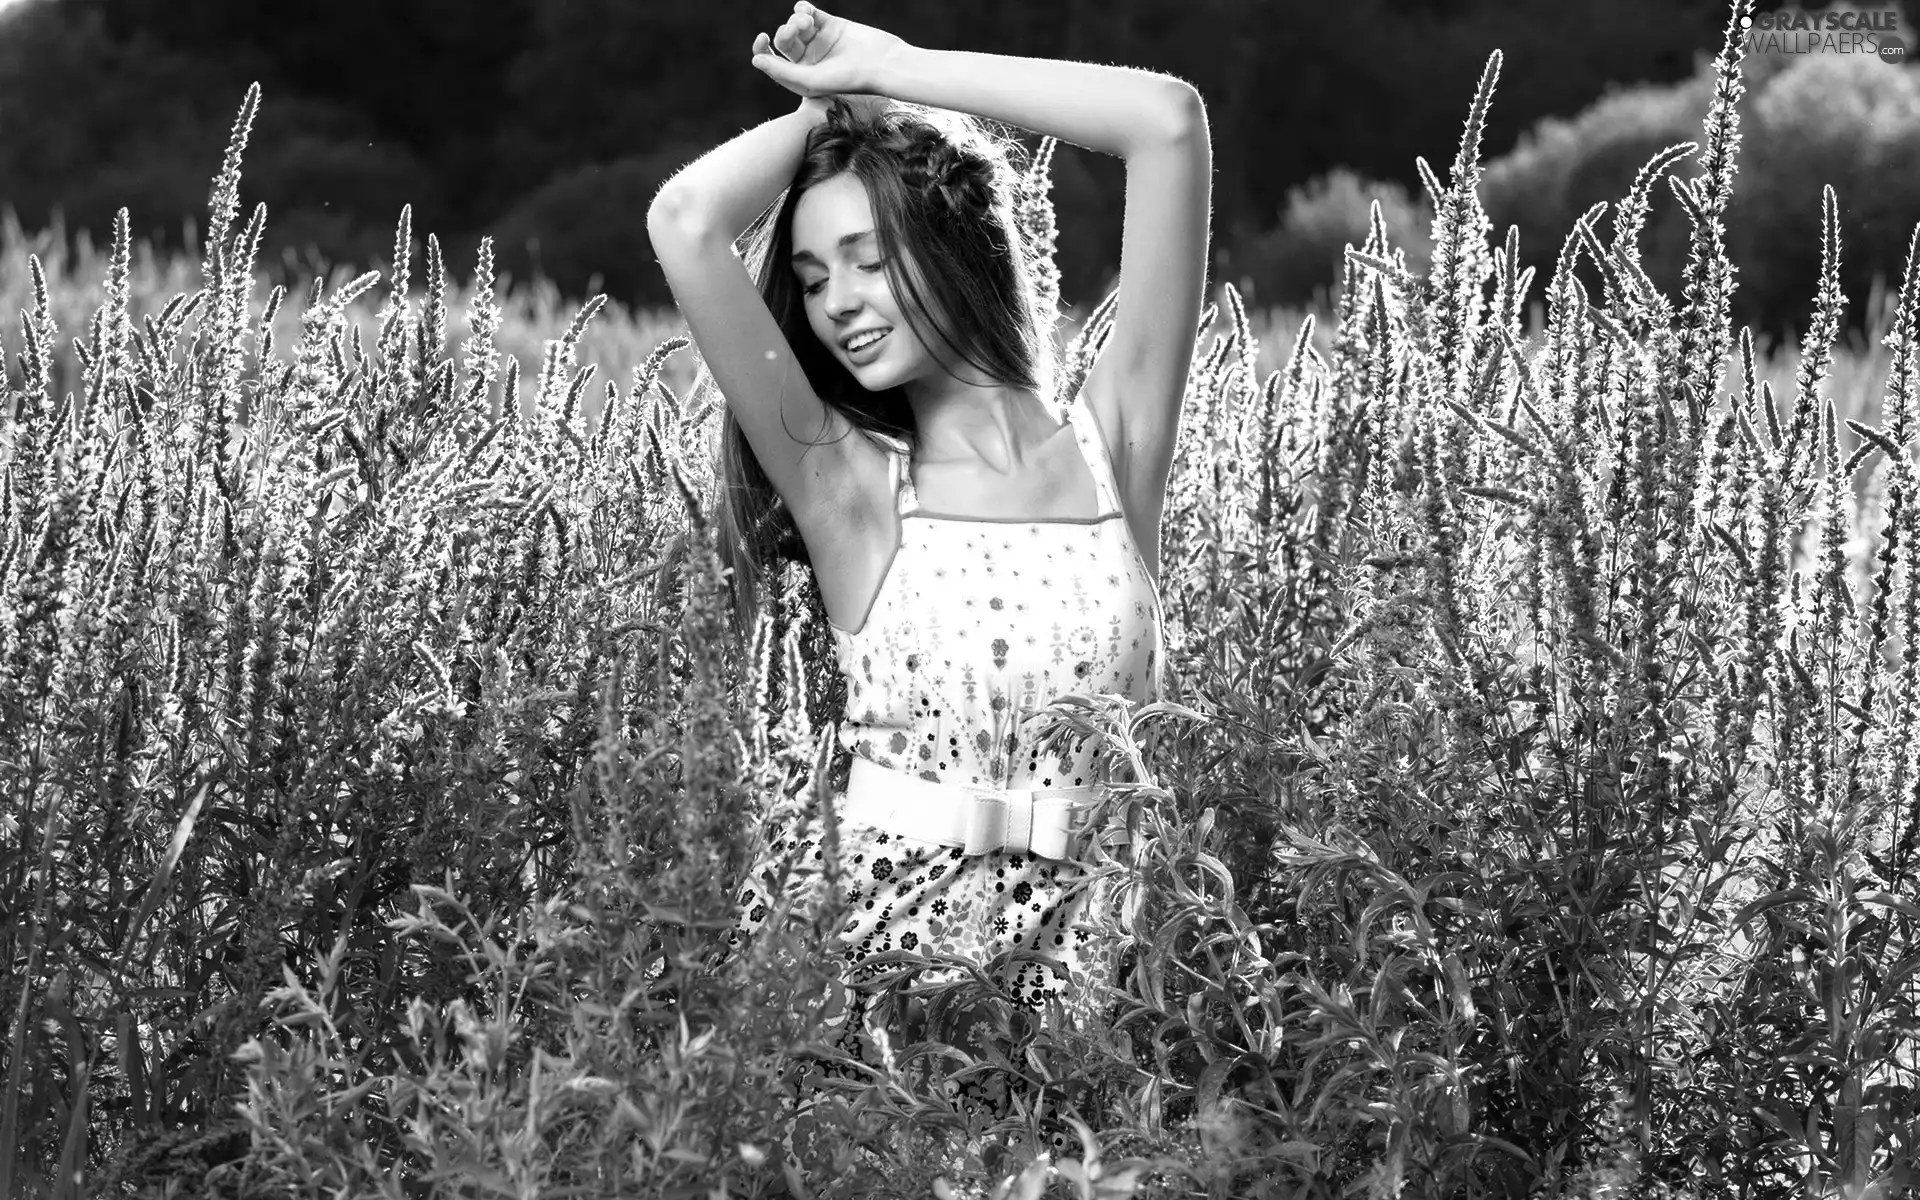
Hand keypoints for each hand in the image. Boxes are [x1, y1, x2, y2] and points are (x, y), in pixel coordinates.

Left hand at [751, 2, 905, 99]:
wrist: (882, 63)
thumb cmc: (848, 78)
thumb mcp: (811, 80)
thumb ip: (781, 71)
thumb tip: (755, 60)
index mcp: (801, 76)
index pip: (772, 62)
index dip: (762, 49)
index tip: (762, 38)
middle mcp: (808, 59)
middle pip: (784, 40)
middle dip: (786, 32)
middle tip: (797, 29)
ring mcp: (819, 41)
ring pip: (795, 24)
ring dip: (795, 19)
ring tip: (807, 21)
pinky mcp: (831, 24)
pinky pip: (808, 11)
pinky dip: (802, 8)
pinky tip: (806, 11)